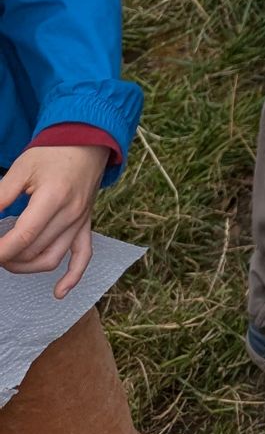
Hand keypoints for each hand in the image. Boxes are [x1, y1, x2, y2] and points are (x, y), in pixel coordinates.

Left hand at [0, 144, 110, 298]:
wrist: (87, 141)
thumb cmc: (51, 152)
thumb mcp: (21, 169)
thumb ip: (1, 196)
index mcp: (53, 198)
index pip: (23, 237)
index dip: (0, 250)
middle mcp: (70, 214)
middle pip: (33, 251)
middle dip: (6, 257)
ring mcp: (80, 222)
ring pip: (51, 259)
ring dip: (25, 267)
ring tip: (7, 260)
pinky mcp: (85, 225)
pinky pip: (83, 257)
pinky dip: (72, 277)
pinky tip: (58, 292)